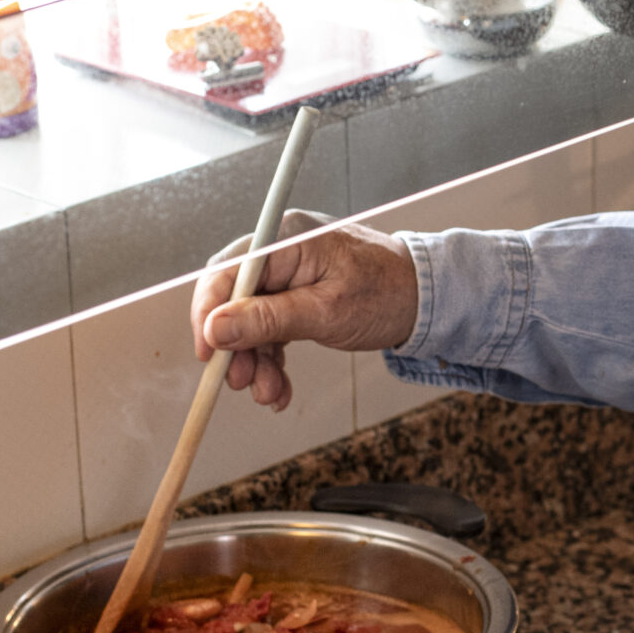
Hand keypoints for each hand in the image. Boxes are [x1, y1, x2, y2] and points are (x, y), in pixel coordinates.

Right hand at [189, 213, 419, 409]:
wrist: (426, 300)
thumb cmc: (388, 292)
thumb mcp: (326, 312)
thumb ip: (268, 319)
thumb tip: (216, 328)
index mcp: (287, 240)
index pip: (227, 271)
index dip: (208, 312)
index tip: (207, 351)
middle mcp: (282, 253)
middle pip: (234, 300)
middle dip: (234, 347)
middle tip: (240, 381)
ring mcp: (289, 276)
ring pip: (250, 323)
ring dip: (254, 362)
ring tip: (268, 392)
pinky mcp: (297, 298)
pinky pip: (270, 330)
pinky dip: (272, 360)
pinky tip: (278, 386)